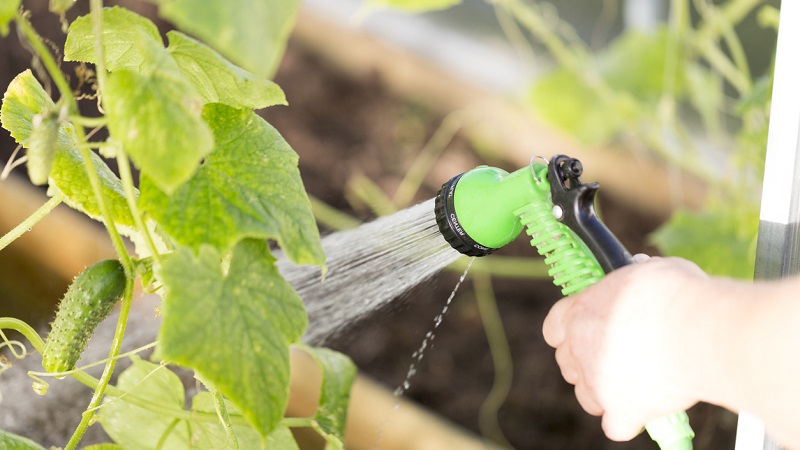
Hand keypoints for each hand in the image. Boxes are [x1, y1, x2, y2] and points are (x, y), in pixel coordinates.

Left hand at [542, 256, 706, 440]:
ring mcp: (597, 382)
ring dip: (604, 393)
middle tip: (619, 356)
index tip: (587, 331)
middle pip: (568, 364)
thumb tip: (641, 268)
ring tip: (634, 382)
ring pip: (587, 397)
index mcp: (580, 312)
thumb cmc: (678, 295)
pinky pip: (615, 426)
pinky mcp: (621, 410)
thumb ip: (635, 277)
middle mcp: (580, 348)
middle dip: (588, 363)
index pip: (554, 327)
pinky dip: (628, 420)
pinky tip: (645, 409)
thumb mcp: (648, 271)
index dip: (570, 332)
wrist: (701, 331)